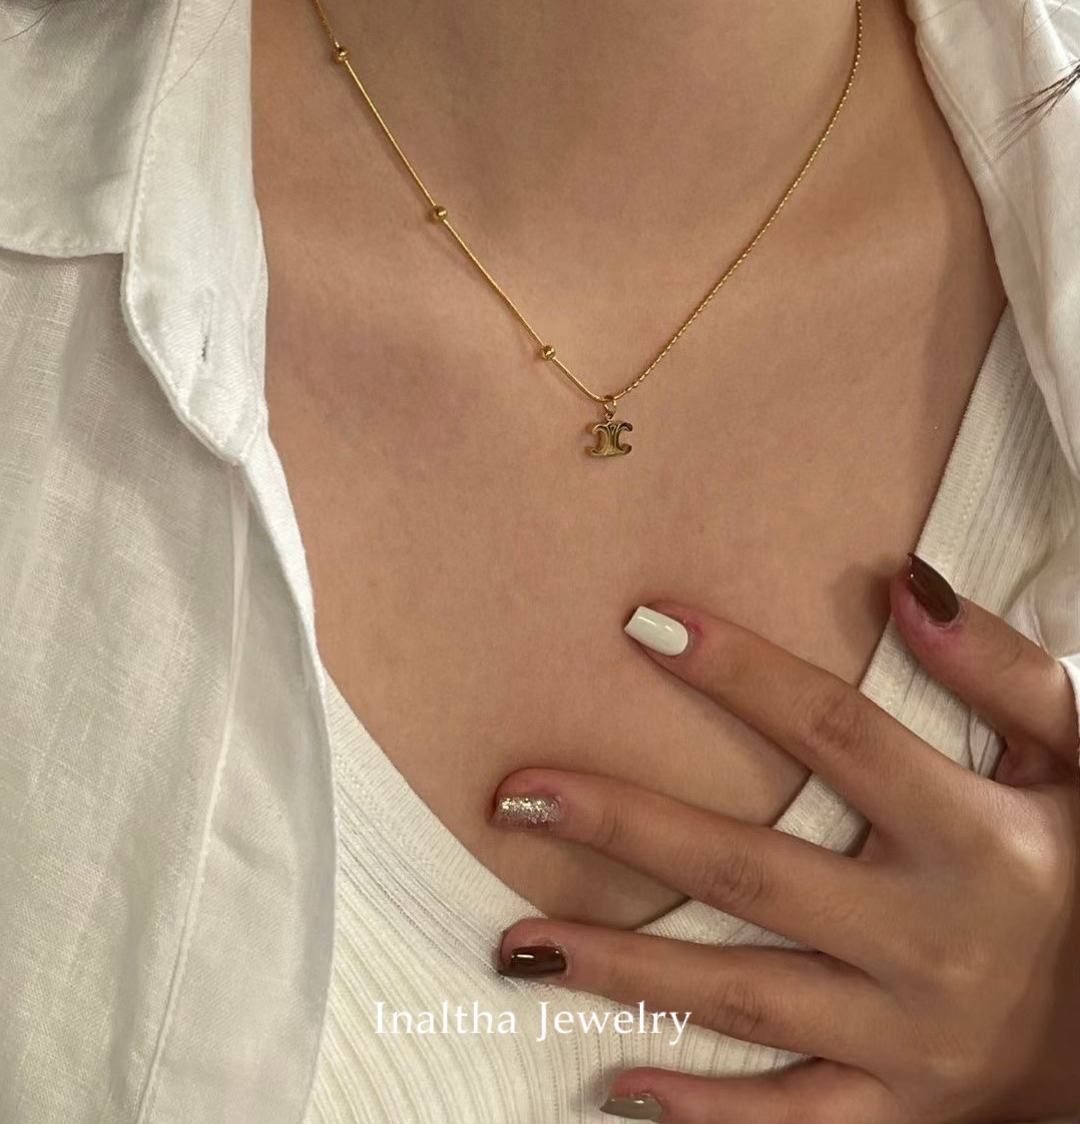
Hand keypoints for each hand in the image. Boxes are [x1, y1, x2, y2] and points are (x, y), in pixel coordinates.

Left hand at [491, 554, 1079, 1123]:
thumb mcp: (1077, 760)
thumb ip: (1001, 670)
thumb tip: (904, 585)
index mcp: (970, 836)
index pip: (836, 735)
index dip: (740, 674)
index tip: (643, 624)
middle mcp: (928, 937)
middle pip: (749, 871)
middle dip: (626, 826)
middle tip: (518, 794)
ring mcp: (908, 1036)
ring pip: (743, 997)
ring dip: (625, 969)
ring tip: (520, 941)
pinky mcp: (900, 1108)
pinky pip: (790, 1119)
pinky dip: (706, 1110)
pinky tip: (616, 1082)